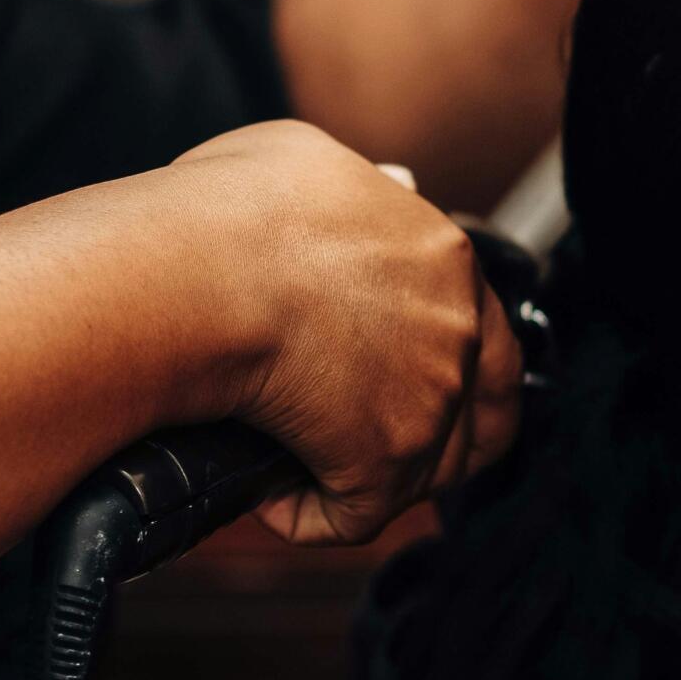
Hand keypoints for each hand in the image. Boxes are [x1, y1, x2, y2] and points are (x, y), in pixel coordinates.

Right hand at [171, 120, 523, 544]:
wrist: (197, 273)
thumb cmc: (224, 212)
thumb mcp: (304, 164)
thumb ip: (356, 192)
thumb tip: (381, 192)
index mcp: (443, 256)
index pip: (483, 330)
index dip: (451, 364)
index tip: (404, 379)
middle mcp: (455, 328)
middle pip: (478, 408)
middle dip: (435, 434)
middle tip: (369, 442)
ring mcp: (430, 397)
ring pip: (424, 470)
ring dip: (370, 477)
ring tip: (307, 471)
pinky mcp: (387, 459)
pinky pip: (352, 516)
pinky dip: (306, 514)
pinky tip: (266, 497)